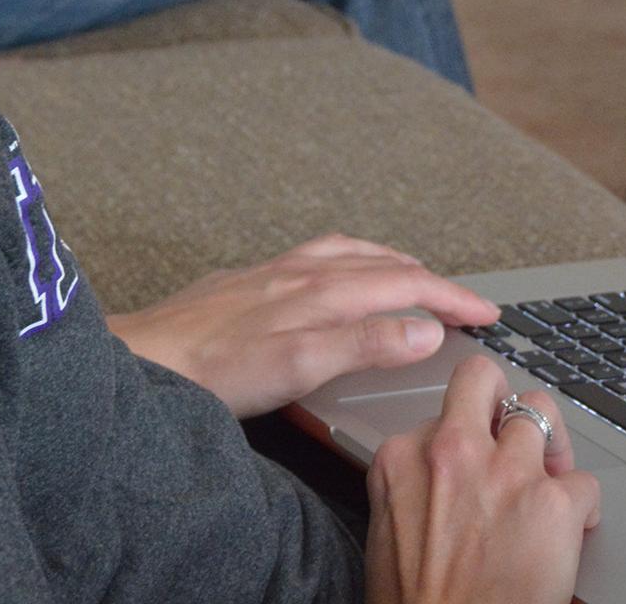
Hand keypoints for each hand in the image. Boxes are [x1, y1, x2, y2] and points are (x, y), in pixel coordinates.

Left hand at [107, 234, 497, 417]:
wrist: (139, 362)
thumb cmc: (210, 373)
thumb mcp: (299, 367)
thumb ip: (365, 344)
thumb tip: (425, 329)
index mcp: (321, 290)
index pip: (406, 286)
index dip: (452, 298)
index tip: (486, 313)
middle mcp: (299, 272)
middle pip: (382, 263)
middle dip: (431, 279)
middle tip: (463, 299)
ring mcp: (270, 273)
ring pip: (347, 253)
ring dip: (389, 263)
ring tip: (411, 274)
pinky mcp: (243, 282)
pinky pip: (313, 257)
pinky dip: (347, 261)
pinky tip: (332, 276)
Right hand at [365, 356, 599, 603]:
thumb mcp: (390, 531)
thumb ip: (413, 484)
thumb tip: (438, 474)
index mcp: (402, 458)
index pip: (439, 412)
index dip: (463, 439)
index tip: (475, 455)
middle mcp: (452, 452)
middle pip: (484, 378)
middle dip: (502, 401)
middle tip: (515, 434)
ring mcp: (505, 472)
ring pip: (542, 411)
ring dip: (549, 445)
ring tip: (551, 479)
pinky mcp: (553, 503)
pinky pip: (585, 483)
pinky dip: (583, 508)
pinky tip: (571, 533)